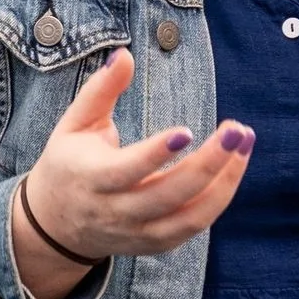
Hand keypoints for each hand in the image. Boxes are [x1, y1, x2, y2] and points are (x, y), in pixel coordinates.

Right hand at [9, 48, 253, 298]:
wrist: (54, 224)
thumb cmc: (69, 162)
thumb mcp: (74, 123)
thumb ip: (101, 89)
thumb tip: (125, 55)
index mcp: (91, 178)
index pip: (126, 170)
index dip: (157, 154)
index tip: (187, 131)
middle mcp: (114, 210)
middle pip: (168, 195)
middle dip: (208, 164)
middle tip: (237, 131)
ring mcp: (137, 232)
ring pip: (189, 217)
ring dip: (224, 183)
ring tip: (244, 146)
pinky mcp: (154, 244)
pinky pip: (194, 227)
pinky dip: (218, 200)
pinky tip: (232, 168)